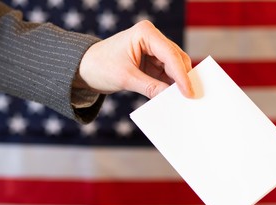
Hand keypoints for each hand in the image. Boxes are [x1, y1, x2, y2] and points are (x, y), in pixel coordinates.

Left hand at [74, 20, 193, 98]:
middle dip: (183, 78)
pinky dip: (170, 85)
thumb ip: (150, 87)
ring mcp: (153, 50)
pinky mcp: (152, 62)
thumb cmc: (100, 66)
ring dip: (178, 83)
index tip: (189, 92)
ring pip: (174, 67)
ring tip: (184, 100)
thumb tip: (171, 97)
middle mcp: (152, 38)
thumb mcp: (126, 79)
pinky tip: (174, 97)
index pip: (170, 54)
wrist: (84, 69)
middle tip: (191, 98)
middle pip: (176, 59)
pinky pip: (167, 74)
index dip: (182, 75)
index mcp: (145, 33)